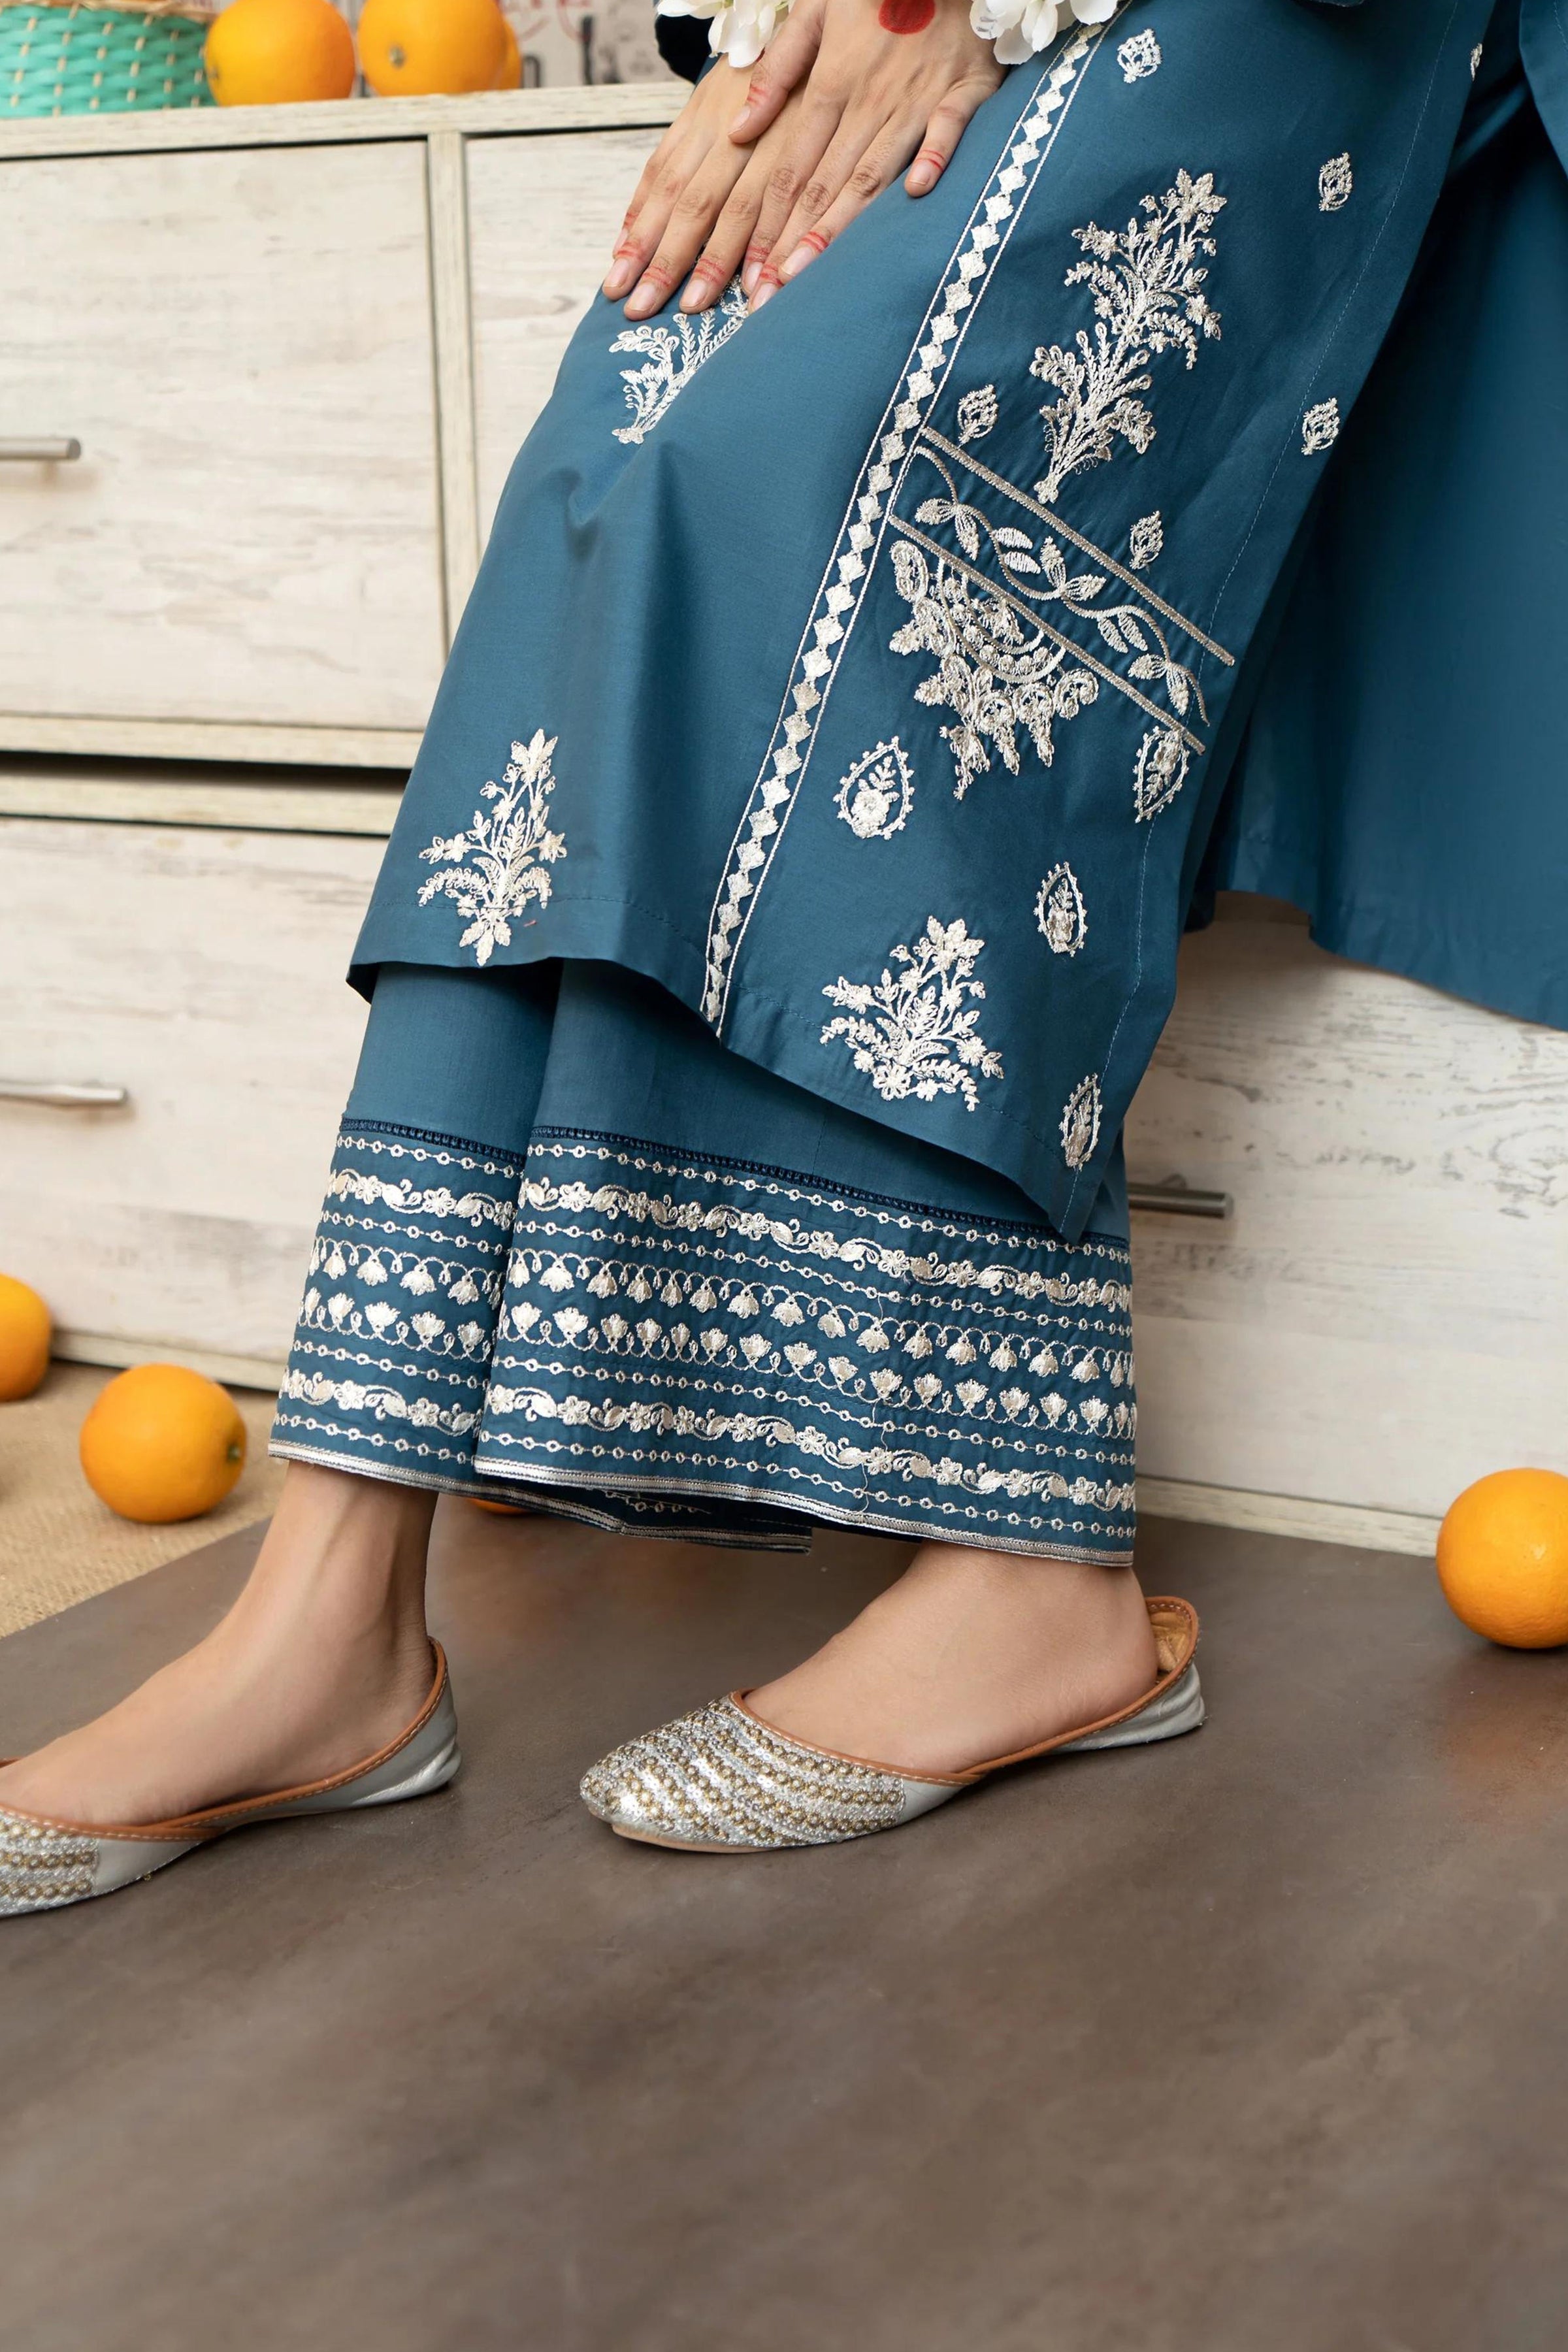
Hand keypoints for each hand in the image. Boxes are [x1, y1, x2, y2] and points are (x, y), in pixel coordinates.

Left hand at [602, 0, 1001, 319]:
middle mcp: (869, 98)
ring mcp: (916, 97)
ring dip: (841, 225)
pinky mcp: (964, 92)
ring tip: (810, 274)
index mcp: (830, 82)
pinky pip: (949, 127)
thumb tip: (739, 129)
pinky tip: (916, 192)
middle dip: (792, 243)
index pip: (790, 165)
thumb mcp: (815, 10)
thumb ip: (776, 70)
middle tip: (768, 296)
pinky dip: (936, 156)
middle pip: (824, 181)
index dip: (767, 221)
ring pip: (872, 170)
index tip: (748, 271)